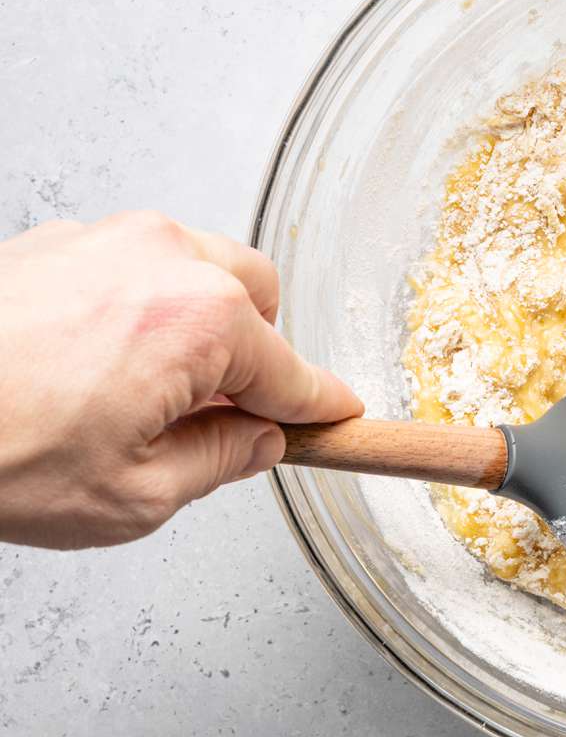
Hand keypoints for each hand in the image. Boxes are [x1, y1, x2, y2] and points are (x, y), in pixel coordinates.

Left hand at [0, 212, 361, 548]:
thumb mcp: (133, 496)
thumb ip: (218, 462)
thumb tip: (255, 443)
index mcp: (200, 320)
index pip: (292, 372)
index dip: (319, 406)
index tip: (337, 417)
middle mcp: (163, 259)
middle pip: (258, 298)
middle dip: (254, 354)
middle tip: (220, 414)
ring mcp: (106, 240)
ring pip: (199, 268)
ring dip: (199, 323)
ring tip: (148, 391)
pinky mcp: (57, 240)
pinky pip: (136, 263)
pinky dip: (142, 306)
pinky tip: (99, 363)